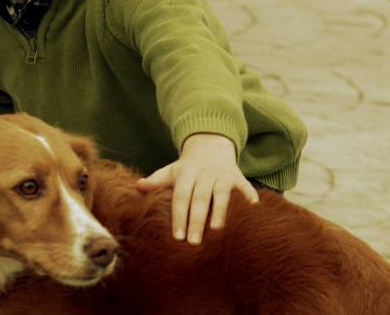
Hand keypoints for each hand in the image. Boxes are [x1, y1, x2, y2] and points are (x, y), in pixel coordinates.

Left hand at [136, 133, 258, 244]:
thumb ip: (156, 181)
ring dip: (220, 212)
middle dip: (196, 220)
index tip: (177, 237)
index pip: (181, 196)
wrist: (211, 147)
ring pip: (221, 194)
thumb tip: (137, 187)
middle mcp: (205, 174)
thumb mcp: (171, 171)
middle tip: (194, 242)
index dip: (179, 216)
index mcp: (186, 173)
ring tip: (216, 230)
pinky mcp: (239, 177)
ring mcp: (223, 175)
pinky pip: (245, 188)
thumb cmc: (187, 168)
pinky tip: (252, 213)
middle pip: (199, 198)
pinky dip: (249, 198)